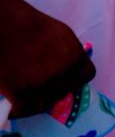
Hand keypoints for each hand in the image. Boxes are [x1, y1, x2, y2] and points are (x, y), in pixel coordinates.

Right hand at [0, 0, 94, 117]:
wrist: (5, 26)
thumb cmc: (28, 26)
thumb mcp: (59, 35)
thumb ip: (67, 53)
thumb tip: (69, 68)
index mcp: (75, 55)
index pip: (86, 76)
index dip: (74, 79)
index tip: (64, 80)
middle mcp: (63, 71)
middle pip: (64, 91)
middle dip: (53, 91)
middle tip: (38, 88)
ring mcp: (43, 84)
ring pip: (44, 104)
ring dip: (35, 102)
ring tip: (23, 96)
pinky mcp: (21, 94)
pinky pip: (23, 110)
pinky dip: (16, 109)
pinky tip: (12, 103)